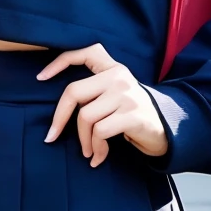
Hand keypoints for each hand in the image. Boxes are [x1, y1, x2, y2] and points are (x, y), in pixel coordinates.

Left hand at [40, 44, 170, 166]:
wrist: (169, 132)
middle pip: (74, 92)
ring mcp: (126, 95)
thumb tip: (59, 112)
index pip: (85, 53)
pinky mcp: (132, 115)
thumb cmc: (133, 116)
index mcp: (113, 69)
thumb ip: (95, 91)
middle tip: (52, 136)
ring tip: (88, 152)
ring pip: (85, 117)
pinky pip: (100, 132)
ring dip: (83, 140)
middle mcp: (119, 77)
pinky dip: (96, 148)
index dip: (59, 62)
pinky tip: (99, 157)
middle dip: (59, 118)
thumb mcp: (116, 96)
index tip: (41, 78)